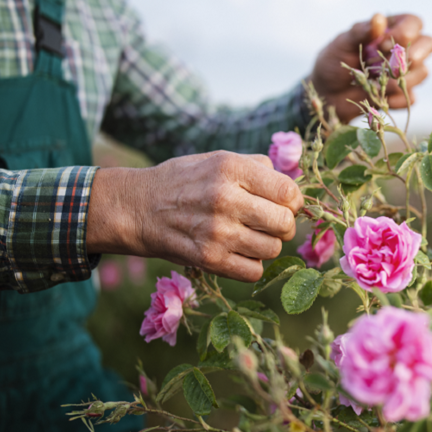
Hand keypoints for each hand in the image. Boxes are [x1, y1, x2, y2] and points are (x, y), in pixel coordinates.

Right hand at [87, 151, 303, 282]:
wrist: (137, 208)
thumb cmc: (186, 182)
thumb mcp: (219, 160)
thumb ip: (259, 169)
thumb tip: (293, 188)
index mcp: (231, 170)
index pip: (288, 192)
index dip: (293, 201)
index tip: (283, 203)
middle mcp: (225, 199)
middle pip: (285, 224)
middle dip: (283, 225)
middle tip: (269, 223)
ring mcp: (216, 232)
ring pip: (273, 250)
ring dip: (267, 245)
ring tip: (249, 236)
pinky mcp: (208, 259)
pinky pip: (253, 272)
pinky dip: (251, 265)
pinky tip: (239, 253)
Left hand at [310, 13, 431, 122]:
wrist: (327, 93)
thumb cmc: (333, 62)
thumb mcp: (342, 44)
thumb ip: (360, 32)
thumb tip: (378, 18)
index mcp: (391, 29)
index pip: (414, 23)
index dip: (404, 33)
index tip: (380, 44)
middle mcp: (403, 49)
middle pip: (429, 44)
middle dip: (413, 56)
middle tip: (389, 66)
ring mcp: (405, 73)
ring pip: (423, 72)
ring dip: (400, 80)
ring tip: (376, 83)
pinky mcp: (402, 95)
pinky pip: (411, 98)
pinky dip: (395, 99)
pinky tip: (378, 98)